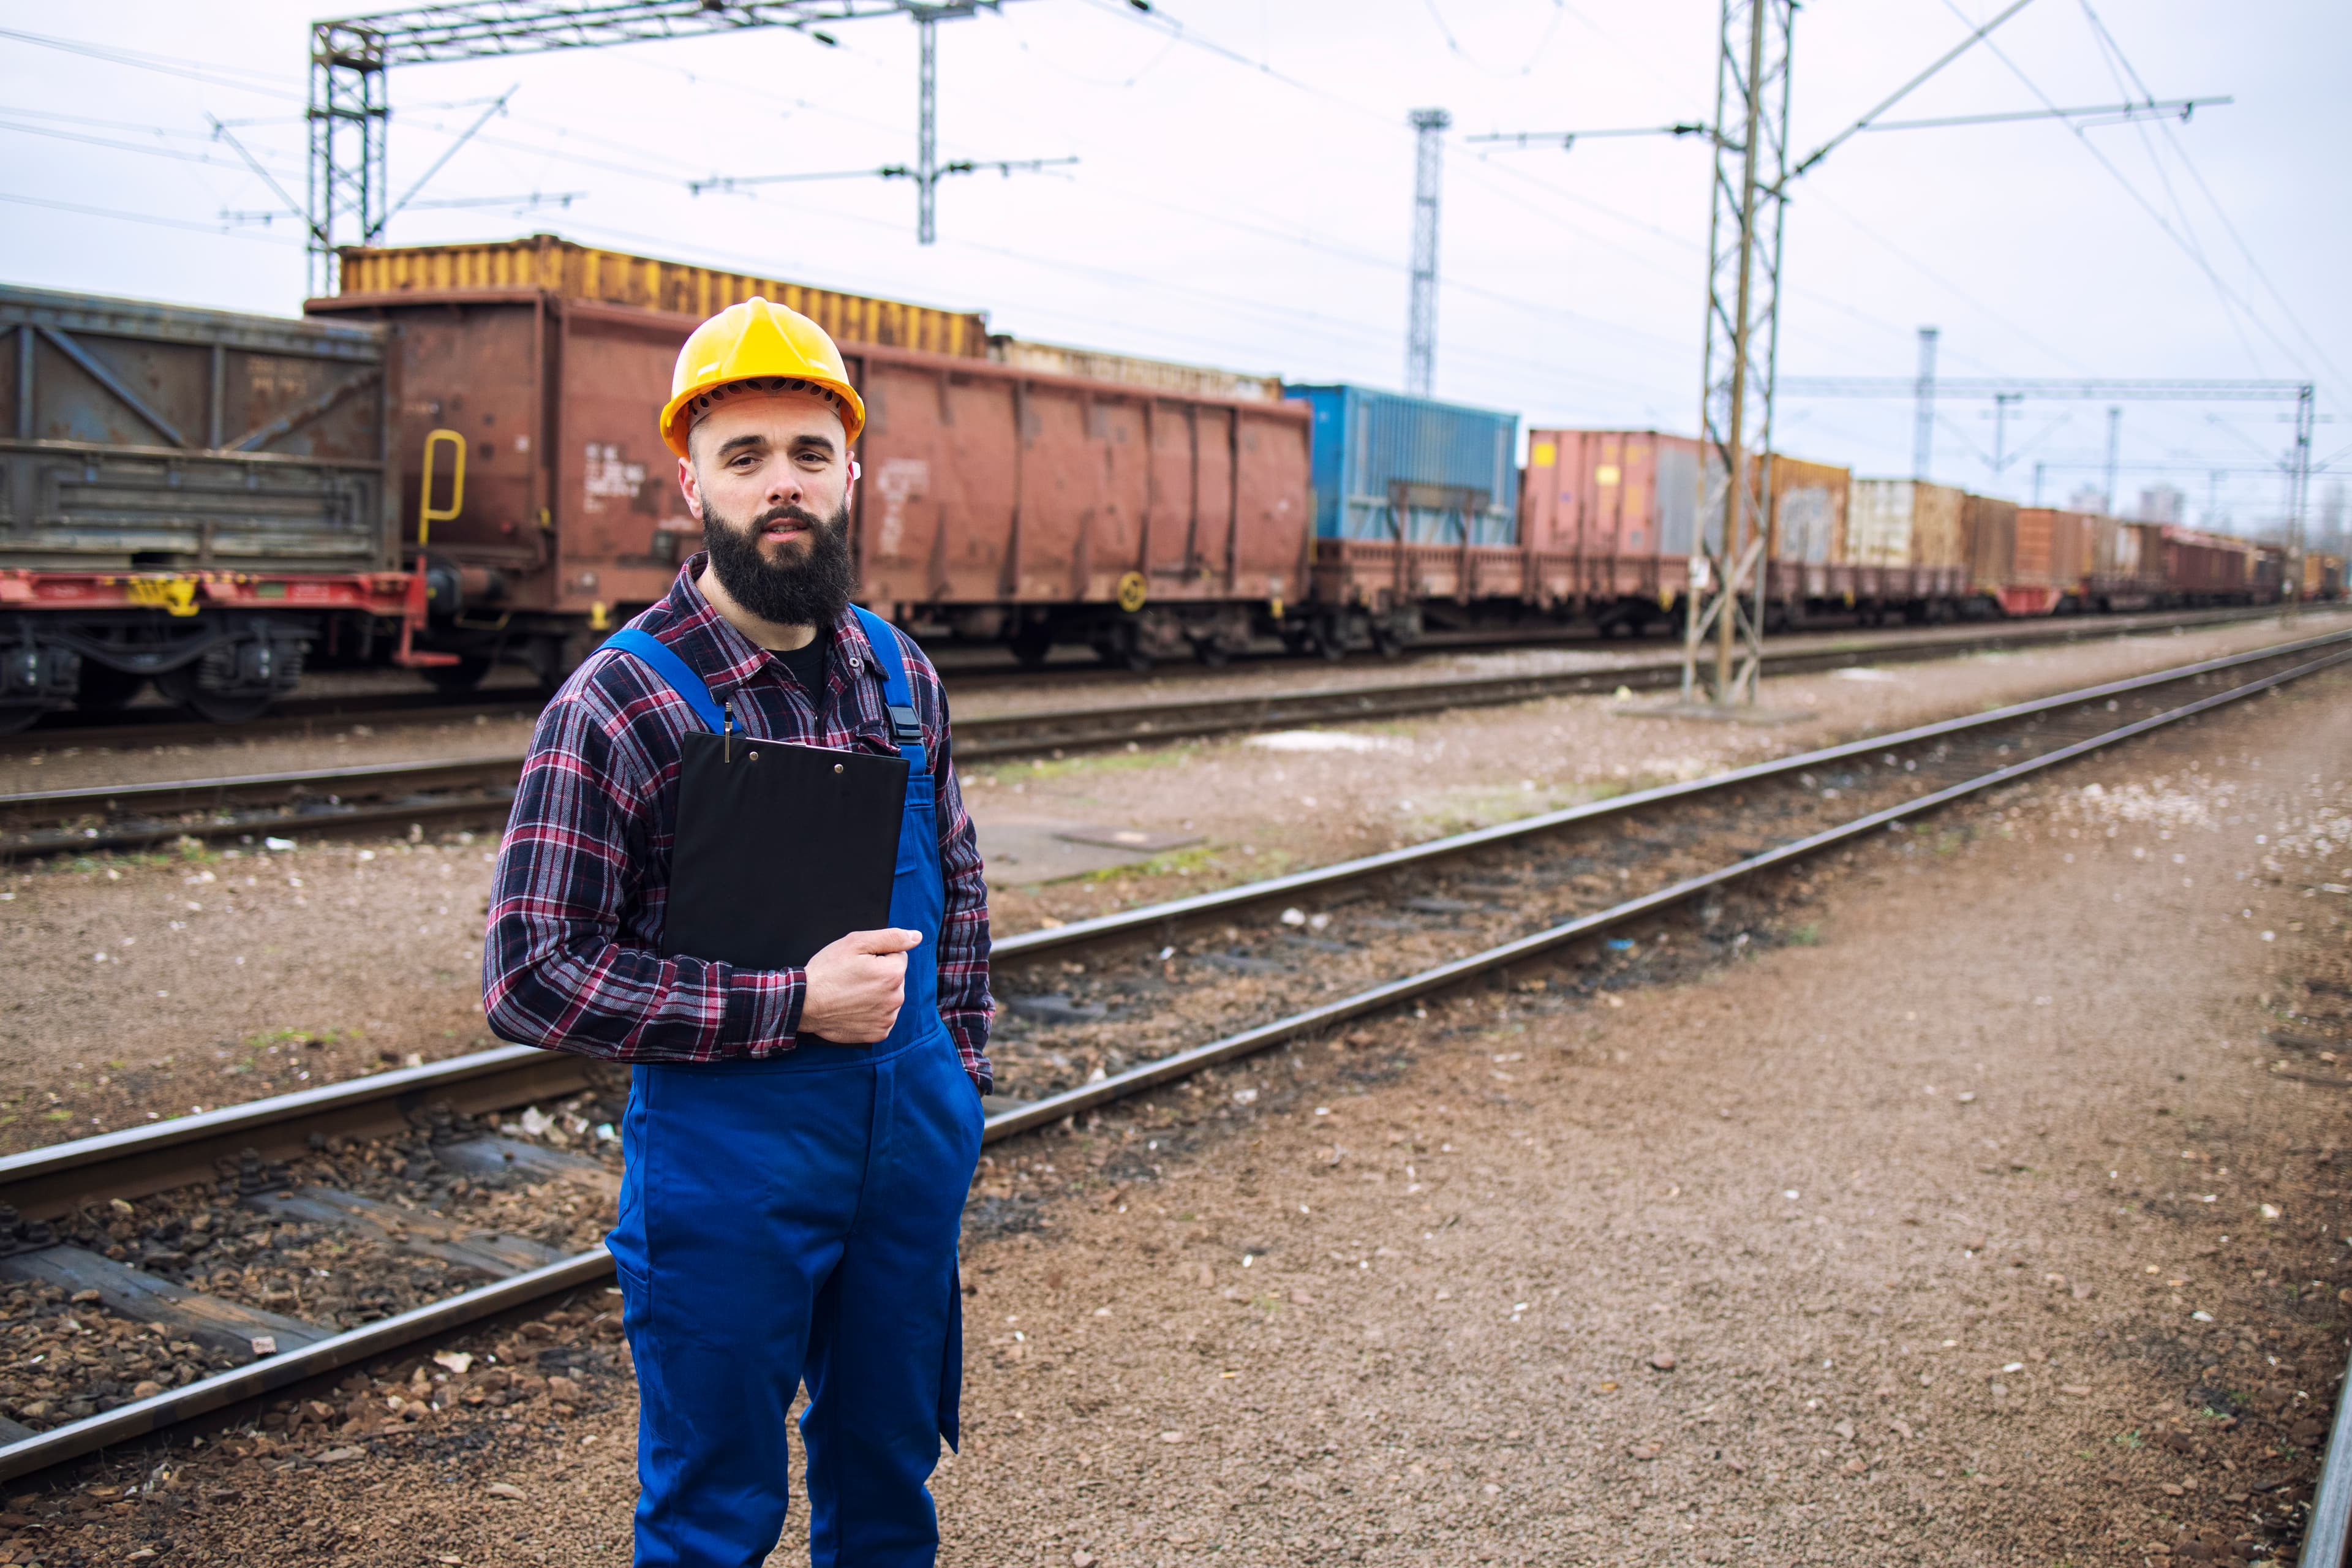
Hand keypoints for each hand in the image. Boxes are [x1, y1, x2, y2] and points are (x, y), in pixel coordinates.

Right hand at [799, 927, 922, 1043]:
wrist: (804, 1003)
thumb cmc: (827, 971)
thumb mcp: (855, 943)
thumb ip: (891, 937)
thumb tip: (916, 937)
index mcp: (893, 974)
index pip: (898, 956)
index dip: (878, 956)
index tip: (860, 962)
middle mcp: (896, 998)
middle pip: (896, 978)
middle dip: (880, 975)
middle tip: (854, 977)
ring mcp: (888, 1018)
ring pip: (890, 997)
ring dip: (877, 994)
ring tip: (852, 993)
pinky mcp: (879, 1033)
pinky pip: (883, 1016)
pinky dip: (872, 1012)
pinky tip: (855, 1007)